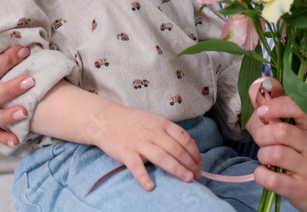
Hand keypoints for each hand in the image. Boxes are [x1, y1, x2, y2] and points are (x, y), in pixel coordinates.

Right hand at [84, 101, 203, 190]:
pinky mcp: (126, 152)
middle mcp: (153, 133)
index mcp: (162, 124)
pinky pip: (136, 166)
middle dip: (190, 163)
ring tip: (188, 179)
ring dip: (177, 169)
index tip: (200, 162)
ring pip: (162, 157)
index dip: (194, 151)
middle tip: (198, 175)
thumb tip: (187, 145)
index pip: (183, 138)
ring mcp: (140, 143)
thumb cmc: (133, 121)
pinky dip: (143, 177)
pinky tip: (150, 186)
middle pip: (176, 149)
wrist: (106, 119)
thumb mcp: (154, 120)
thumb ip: (168, 132)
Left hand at [247, 77, 306, 211]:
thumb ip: (274, 106)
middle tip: (263, 141)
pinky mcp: (300, 188)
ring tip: (267, 158)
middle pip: (280, 132)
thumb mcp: (295, 128)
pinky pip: (271, 179)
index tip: (263, 112)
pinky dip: (260, 175)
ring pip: (275, 154)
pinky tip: (265, 173)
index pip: (299, 106)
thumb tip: (255, 86)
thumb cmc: (302, 153)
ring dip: (262, 155)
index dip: (277, 105)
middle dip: (262, 135)